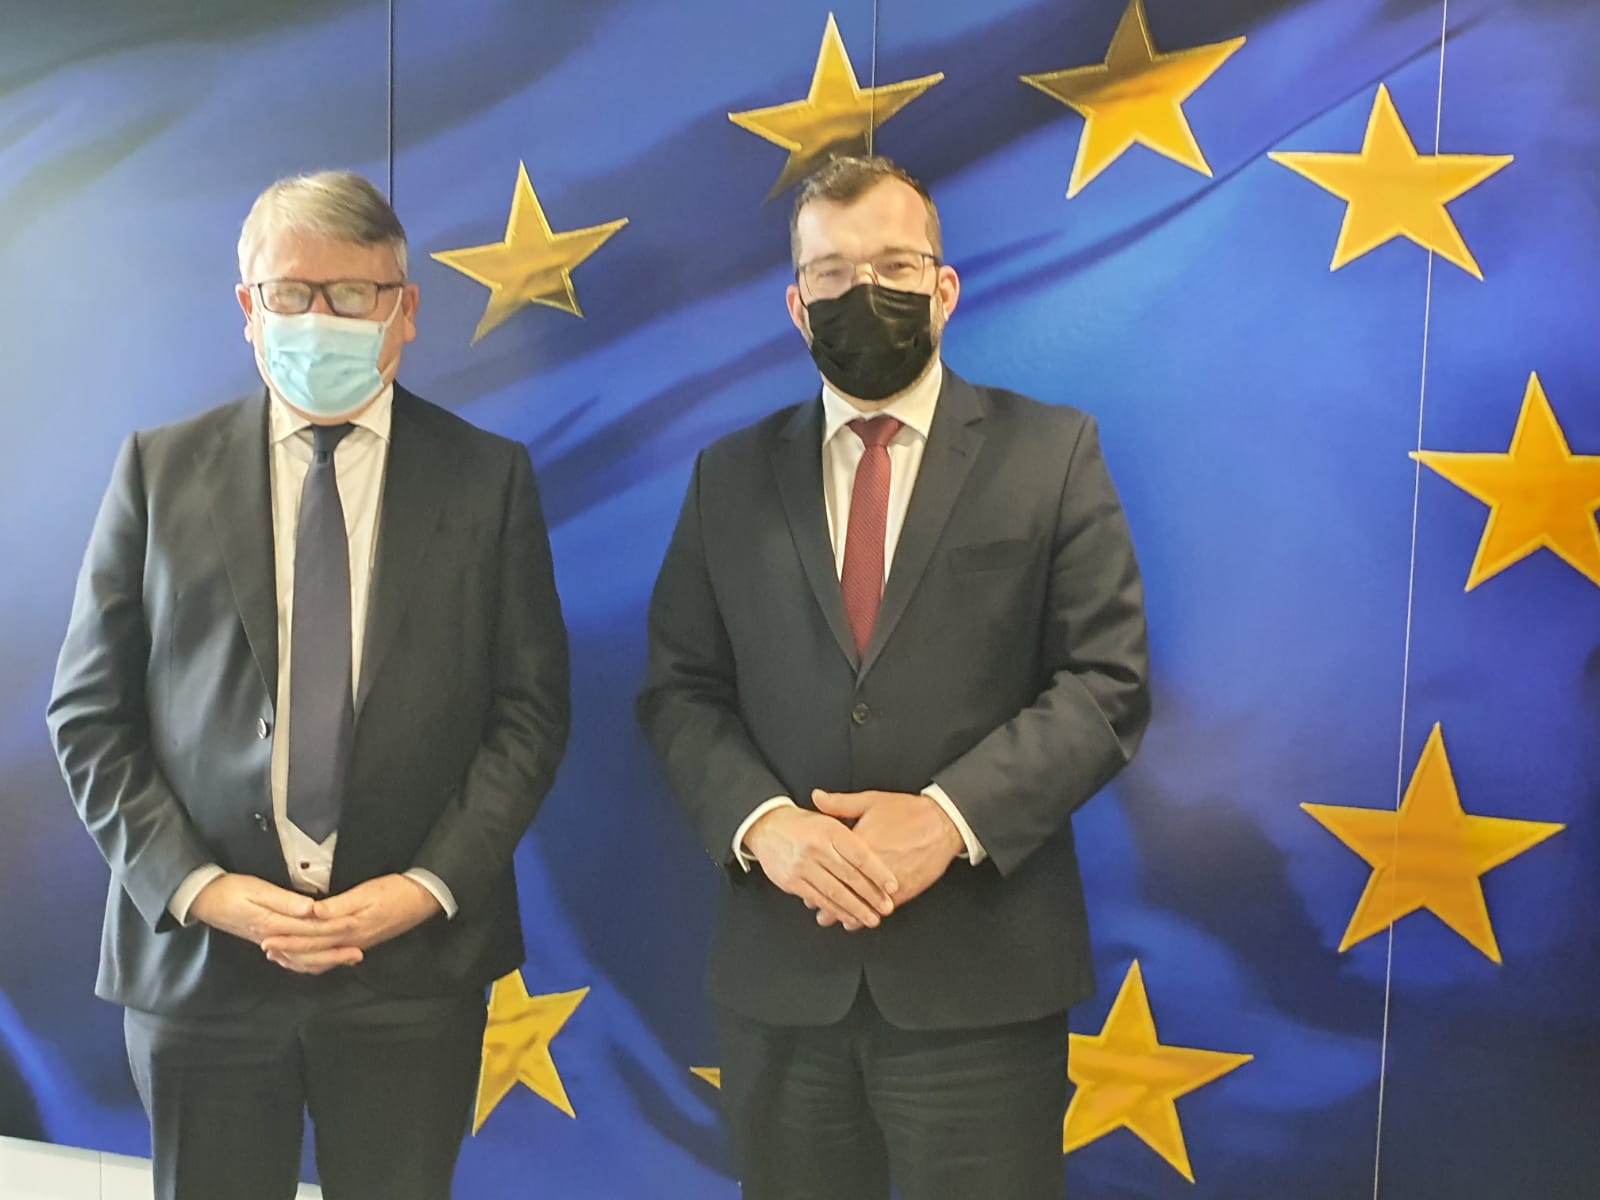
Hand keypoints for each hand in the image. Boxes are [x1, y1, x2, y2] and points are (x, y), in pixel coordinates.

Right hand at [189, 873, 361, 974]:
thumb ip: (285, 901)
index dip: (334, 929)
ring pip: (301, 960)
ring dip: (324, 960)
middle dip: (335, 953)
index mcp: (273, 924)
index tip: (354, 928)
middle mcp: (273, 939)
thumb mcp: (257, 890)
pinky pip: (290, 959)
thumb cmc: (230, 890)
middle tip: (359, 953)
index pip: (310, 930)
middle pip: (309, 951)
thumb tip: (311, 909)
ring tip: (346, 959)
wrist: (203, 900)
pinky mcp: (267, 941)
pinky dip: (307, 963)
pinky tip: (319, 961)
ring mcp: (269, 943)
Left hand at [259, 874, 441, 973]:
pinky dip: (316, 959)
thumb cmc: (396, 891)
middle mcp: (351, 940)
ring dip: (299, 957)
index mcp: (350, 927)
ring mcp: (357, 944)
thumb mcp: (367, 892)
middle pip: (314, 950)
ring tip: (279, 955)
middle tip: (265, 948)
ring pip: (322, 957)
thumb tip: (313, 911)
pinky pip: (333, 957)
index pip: (313, 935)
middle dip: (288, 949)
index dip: (289, 937)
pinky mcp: (361, 942)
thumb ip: (339, 904)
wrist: (423, 899)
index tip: (267, 936)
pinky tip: (308, 957)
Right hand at [744, 806, 898, 930]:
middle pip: (849, 876)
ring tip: (871, 918)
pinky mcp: (792, 881)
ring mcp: (802, 866)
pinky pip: (818, 899)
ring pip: (834, 892)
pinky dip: (835, 911)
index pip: (859, 854)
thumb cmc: (804, 823)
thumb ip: (854, 828)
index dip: (878, 872)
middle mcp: (816, 848)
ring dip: (855, 909)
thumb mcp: (829, 815)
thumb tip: (880, 838)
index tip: (893, 886)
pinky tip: (848, 917)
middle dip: (871, 895)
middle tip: (886, 907)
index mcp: (829, 829)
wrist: (766, 827)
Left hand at [810, 790, 962, 925]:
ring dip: (845, 913)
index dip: (817, 879)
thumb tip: (816, 797)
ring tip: (830, 919)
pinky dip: (867, 916)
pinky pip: (881, 909)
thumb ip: (840, 803)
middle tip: (814, 908)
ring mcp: (888, 883)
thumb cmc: (908, 811)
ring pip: (860, 905)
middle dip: (826, 902)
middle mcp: (872, 867)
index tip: (806, 886)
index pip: (831, 867)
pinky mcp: (904, 891)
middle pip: (843, 890)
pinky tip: (857, 922)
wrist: (942, 823)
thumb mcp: (871, 800)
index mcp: (860, 845)